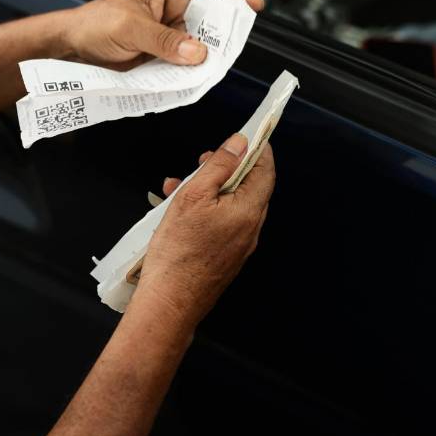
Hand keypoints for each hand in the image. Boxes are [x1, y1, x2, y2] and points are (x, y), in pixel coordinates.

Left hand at [62, 0, 263, 67]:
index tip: (254, 6)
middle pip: (215, 18)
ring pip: (204, 44)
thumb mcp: (130, 27)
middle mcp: (177, 9)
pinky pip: (189, 64)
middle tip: (229, 50)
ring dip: (210, 57)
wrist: (73, 48)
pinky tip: (195, 79)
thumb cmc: (96, 24)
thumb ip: (164, 39)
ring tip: (211, 69)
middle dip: (225, 33)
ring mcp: (173, 34)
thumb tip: (198, 53)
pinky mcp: (167, 57)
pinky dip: (194, 72)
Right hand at [134, 134, 275, 325]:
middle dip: (225, 169)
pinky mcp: (225, 257)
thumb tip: (239, 143)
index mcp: (249, 210)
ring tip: (178, 186)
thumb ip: (219, 166)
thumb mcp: (194, 195)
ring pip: (229, 205)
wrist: (170, 301)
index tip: (249, 134)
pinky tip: (176, 211)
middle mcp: (250, 228)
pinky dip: (204, 211)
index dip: (258, 149)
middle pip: (247, 187)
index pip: (265, 170)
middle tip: (202, 160)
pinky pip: (220, 223)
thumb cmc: (179, 251)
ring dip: (208, 190)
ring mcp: (239, 245)